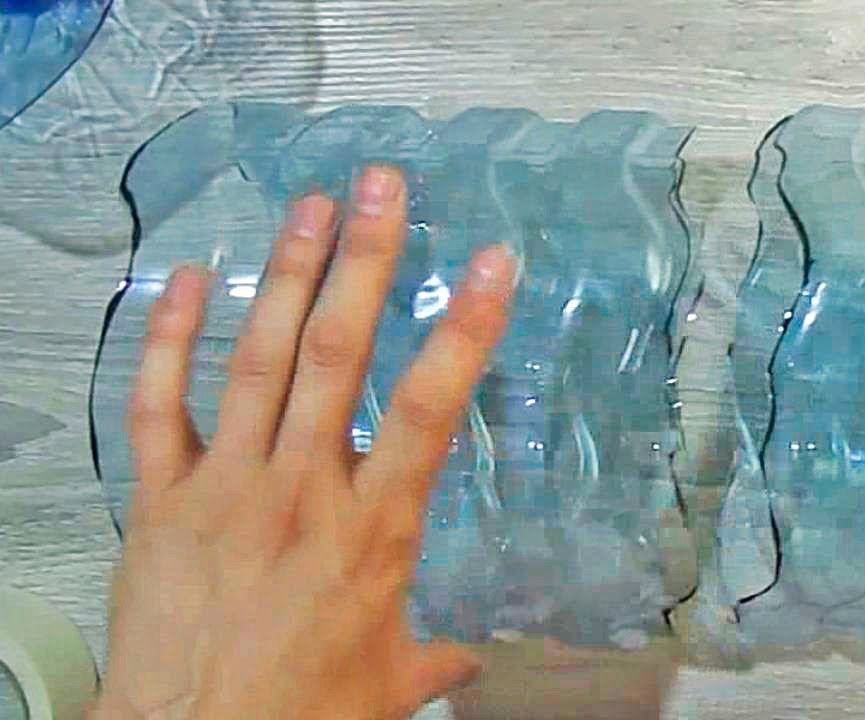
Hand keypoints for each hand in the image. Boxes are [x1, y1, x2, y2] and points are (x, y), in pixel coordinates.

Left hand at [92, 166, 516, 719]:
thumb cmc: (301, 715)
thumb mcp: (386, 688)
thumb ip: (434, 660)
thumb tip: (474, 662)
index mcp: (373, 528)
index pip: (428, 410)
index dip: (464, 330)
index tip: (492, 263)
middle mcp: (303, 489)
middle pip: (336, 356)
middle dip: (366, 262)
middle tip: (383, 185)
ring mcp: (226, 485)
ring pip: (258, 361)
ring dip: (288, 276)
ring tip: (312, 203)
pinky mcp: (161, 498)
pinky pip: (159, 406)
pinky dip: (171, 338)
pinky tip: (192, 276)